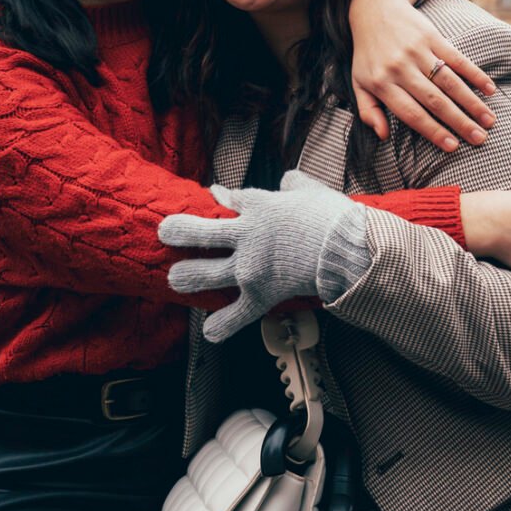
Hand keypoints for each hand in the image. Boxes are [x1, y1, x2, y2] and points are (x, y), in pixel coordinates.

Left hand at [159, 173, 362, 342]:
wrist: (346, 248)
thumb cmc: (334, 217)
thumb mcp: (312, 190)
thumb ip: (295, 184)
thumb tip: (288, 180)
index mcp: (260, 206)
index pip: (231, 199)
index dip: (220, 199)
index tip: (213, 197)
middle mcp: (246, 236)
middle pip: (201, 233)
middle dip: (178, 232)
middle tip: (165, 232)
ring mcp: (249, 268)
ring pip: (205, 274)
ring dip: (186, 276)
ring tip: (174, 279)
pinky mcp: (260, 295)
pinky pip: (235, 315)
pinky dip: (222, 325)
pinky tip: (210, 330)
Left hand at [348, 0, 495, 150]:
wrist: (374, 9)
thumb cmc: (368, 54)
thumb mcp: (359, 82)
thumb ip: (368, 110)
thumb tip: (383, 135)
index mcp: (382, 83)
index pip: (411, 113)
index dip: (433, 131)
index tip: (453, 147)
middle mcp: (401, 68)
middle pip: (435, 100)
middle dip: (459, 122)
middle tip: (479, 139)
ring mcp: (418, 51)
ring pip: (449, 82)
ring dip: (471, 102)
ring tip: (488, 121)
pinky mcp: (432, 37)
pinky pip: (457, 58)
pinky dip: (475, 74)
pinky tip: (490, 90)